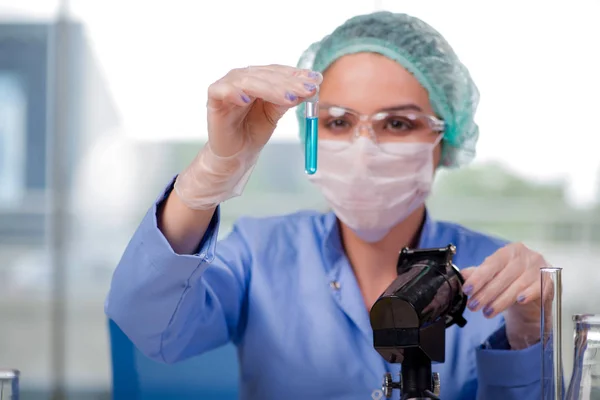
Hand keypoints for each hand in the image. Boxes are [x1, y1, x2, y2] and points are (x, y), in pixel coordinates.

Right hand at [174, 65, 321, 209]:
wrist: (237, 154)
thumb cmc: (255, 130)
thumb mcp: (276, 112)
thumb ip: (290, 98)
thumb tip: (312, 85)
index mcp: (259, 78)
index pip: (279, 72)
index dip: (297, 75)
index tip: (316, 80)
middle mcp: (243, 77)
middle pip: (267, 74)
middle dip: (289, 83)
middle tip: (308, 90)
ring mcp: (228, 85)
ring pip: (249, 80)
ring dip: (271, 88)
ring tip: (289, 98)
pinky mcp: (214, 97)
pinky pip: (222, 90)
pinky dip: (234, 92)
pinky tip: (247, 98)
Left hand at [461, 243, 549, 349]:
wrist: (534, 293)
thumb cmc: (510, 281)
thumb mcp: (493, 276)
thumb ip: (478, 274)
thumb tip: (462, 275)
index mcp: (509, 251)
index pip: (492, 263)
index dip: (478, 278)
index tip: (467, 290)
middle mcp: (525, 256)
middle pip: (504, 276)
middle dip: (486, 293)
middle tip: (474, 306)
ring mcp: (539, 267)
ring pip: (518, 285)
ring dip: (501, 301)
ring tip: (487, 312)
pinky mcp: (549, 281)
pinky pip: (538, 288)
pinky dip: (529, 294)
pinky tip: (519, 301)